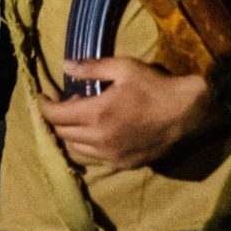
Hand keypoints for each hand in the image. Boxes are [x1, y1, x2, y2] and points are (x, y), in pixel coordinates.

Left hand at [39, 56, 218, 170]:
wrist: (187, 113)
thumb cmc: (155, 87)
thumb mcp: (124, 68)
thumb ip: (91, 68)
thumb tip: (65, 66)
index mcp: (97, 114)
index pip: (56, 116)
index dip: (44, 106)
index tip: (42, 96)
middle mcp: (100, 139)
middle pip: (62, 134)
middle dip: (57, 119)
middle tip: (65, 104)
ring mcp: (111, 156)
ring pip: (75, 150)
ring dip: (70, 135)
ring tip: (77, 120)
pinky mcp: (123, 164)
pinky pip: (93, 159)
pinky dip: (86, 148)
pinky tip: (94, 134)